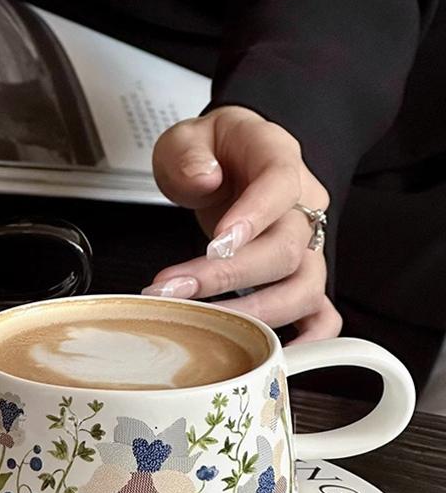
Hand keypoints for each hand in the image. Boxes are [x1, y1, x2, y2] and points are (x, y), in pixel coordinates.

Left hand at [144, 106, 341, 342]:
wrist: (237, 158)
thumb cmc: (215, 152)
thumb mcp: (190, 136)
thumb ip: (190, 153)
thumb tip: (203, 179)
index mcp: (279, 160)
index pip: (279, 186)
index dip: (251, 217)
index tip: (214, 244)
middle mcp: (304, 207)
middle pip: (286, 249)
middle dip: (227, 277)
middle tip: (171, 291)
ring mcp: (308, 247)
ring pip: (304, 288)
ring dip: (254, 314)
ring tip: (202, 325)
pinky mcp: (302, 276)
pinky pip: (322, 315)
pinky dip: (305, 341)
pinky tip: (269, 356)